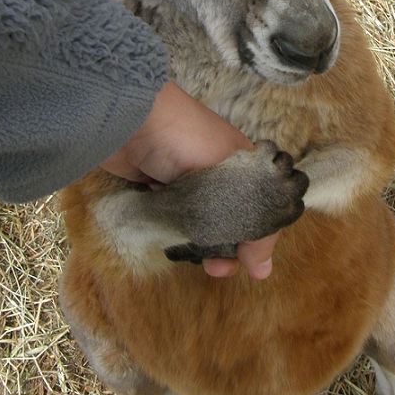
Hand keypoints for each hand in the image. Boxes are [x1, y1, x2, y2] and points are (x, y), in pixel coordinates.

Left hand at [99, 80, 279, 278]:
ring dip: (199, 245)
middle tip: (213, 267)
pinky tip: (173, 242)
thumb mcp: (231, 179)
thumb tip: (263, 272)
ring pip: (201, 226)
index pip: (260, 209)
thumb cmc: (186, 141)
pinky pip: (176, 222)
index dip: (255, 238)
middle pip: (230, 222)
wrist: (131, 122)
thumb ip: (252, 226)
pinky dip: (176, 234)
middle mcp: (218, 175)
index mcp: (244, 164)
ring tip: (192, 256)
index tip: (246, 262)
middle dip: (224, 249)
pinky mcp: (159, 191)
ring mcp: (187, 184)